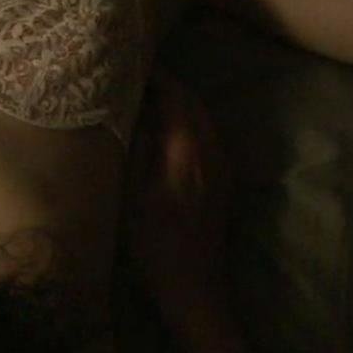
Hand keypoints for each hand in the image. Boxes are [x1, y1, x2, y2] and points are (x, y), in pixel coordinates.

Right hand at [126, 69, 230, 312]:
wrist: (194, 286)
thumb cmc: (156, 244)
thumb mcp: (133, 196)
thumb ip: (137, 148)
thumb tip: (135, 114)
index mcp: (190, 149)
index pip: (177, 97)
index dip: (156, 78)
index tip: (130, 67)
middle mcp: (213, 150)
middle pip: (193, 105)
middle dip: (168, 89)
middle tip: (135, 81)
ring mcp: (222, 167)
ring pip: (201, 121)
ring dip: (177, 108)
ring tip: (145, 104)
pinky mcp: (222, 182)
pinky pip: (205, 139)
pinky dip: (185, 127)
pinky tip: (164, 136)